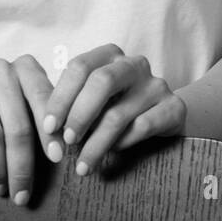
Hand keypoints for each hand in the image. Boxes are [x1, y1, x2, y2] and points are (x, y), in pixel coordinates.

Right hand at [0, 56, 59, 206]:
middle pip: (17, 124)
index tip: (57, 158)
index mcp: (26, 68)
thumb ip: (45, 122)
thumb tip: (65, 158)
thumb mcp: (25, 109)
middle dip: (21, 164)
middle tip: (22, 193)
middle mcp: (0, 69)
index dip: (50, 131)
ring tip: (1, 188)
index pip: (43, 99)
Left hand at [41, 43, 185, 174]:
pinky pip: (143, 127)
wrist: (164, 116)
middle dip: (79, 115)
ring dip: (96, 143)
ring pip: (119, 113)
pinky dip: (122, 144)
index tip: (48, 127)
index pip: (79, 67)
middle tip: (67, 142)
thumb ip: (68, 107)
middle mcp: (134, 64)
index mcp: (109, 54)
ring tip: (83, 165)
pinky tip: (112, 156)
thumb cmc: (115, 107)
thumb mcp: (91, 101)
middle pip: (101, 82)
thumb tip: (47, 131)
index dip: (60, 98)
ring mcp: (156, 84)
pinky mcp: (174, 107)